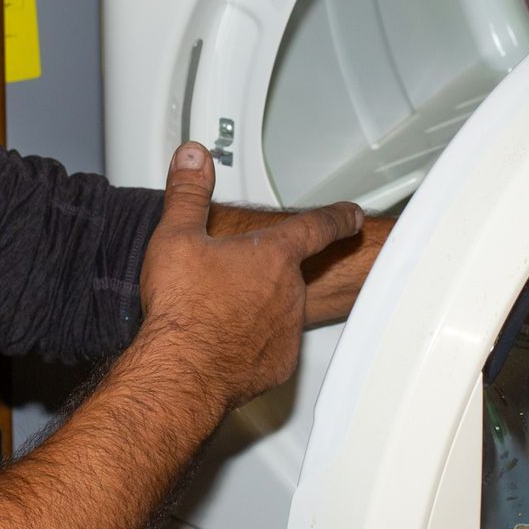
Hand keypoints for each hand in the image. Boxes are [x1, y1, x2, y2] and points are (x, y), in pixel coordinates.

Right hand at [141, 143, 363, 413]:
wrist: (184, 370)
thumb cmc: (183, 307)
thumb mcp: (176, 237)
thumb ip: (188, 192)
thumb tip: (195, 159)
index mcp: (272, 255)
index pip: (317, 227)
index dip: (336, 217)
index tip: (351, 215)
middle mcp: (288, 291)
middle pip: (287, 273)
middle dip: (264, 272)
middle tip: (230, 277)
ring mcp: (286, 330)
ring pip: (279, 311)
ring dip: (257, 308)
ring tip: (217, 312)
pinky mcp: (278, 364)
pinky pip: (271, 347)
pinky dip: (252, 343)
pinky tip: (223, 342)